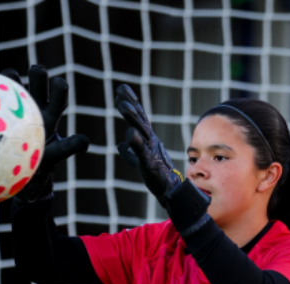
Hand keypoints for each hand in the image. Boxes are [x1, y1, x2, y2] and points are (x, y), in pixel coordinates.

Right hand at [0, 65, 88, 201]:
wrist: (19, 171)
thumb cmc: (40, 163)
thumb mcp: (55, 156)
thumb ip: (69, 147)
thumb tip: (84, 142)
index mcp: (50, 117)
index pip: (58, 99)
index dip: (59, 89)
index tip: (58, 82)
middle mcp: (35, 109)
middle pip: (38, 87)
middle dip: (38, 75)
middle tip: (36, 69)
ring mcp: (16, 111)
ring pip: (14, 90)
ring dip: (11, 80)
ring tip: (8, 73)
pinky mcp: (0, 116)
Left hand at [114, 84, 182, 208]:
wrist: (170, 190)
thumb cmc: (157, 175)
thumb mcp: (139, 161)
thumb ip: (130, 152)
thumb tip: (120, 145)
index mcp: (147, 138)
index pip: (139, 116)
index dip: (131, 102)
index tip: (121, 88)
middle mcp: (150, 141)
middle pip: (140, 119)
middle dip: (130, 104)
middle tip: (120, 91)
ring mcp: (150, 151)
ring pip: (141, 130)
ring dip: (132, 117)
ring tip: (122, 105)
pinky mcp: (150, 163)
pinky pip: (142, 151)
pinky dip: (136, 142)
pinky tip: (128, 133)